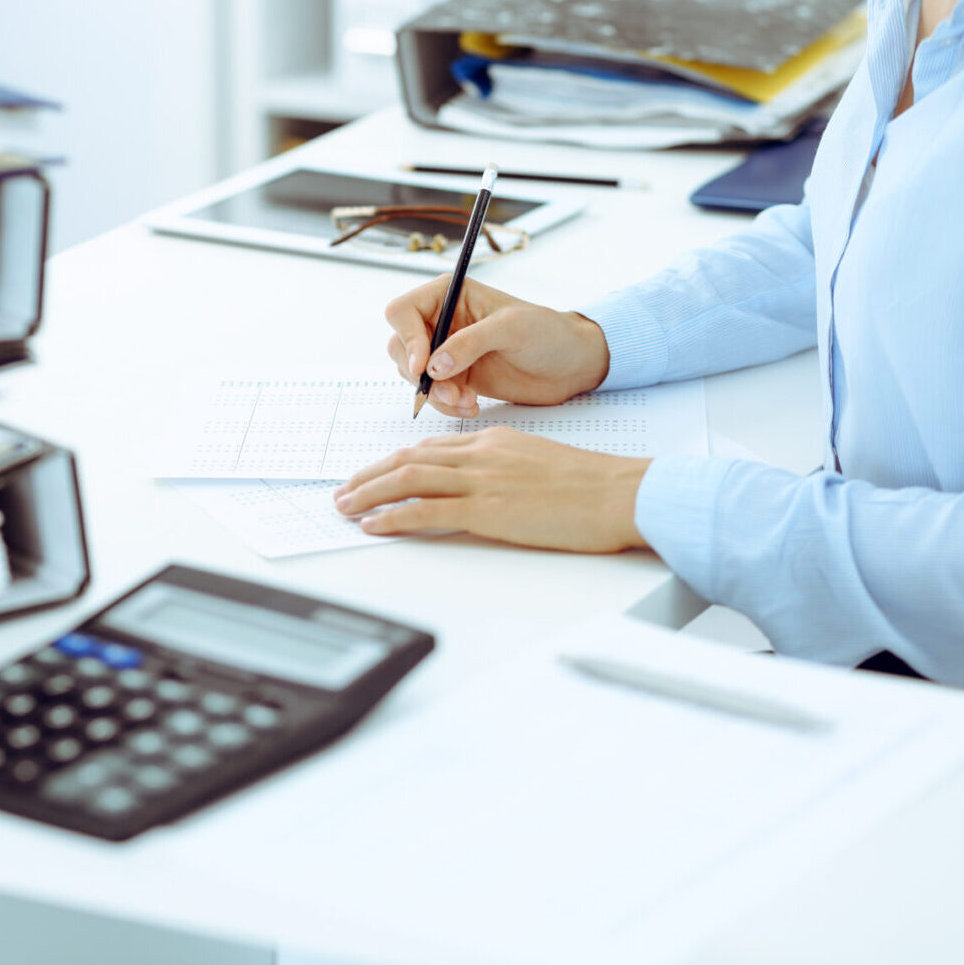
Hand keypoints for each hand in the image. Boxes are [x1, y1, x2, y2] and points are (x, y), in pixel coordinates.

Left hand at [333, 428, 649, 552]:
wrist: (620, 493)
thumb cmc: (591, 486)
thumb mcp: (539, 463)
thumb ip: (504, 468)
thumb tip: (481, 488)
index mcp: (494, 440)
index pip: (430, 447)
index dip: (394, 461)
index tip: (374, 473)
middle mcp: (481, 454)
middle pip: (409, 459)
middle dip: (370, 475)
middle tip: (343, 490)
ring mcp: (483, 480)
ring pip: (409, 480)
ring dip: (369, 493)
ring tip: (344, 505)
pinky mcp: (488, 510)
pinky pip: (427, 511)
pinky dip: (393, 517)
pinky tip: (373, 524)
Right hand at [385, 274, 610, 417]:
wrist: (572, 365)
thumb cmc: (549, 333)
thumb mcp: (512, 328)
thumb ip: (470, 342)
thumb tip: (433, 365)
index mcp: (450, 295)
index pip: (403, 311)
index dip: (406, 338)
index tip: (422, 366)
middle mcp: (442, 321)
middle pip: (400, 346)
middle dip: (418, 373)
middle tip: (447, 390)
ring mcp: (447, 351)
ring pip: (413, 375)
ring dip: (435, 394)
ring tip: (466, 401)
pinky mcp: (457, 378)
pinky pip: (433, 394)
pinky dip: (446, 405)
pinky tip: (472, 405)